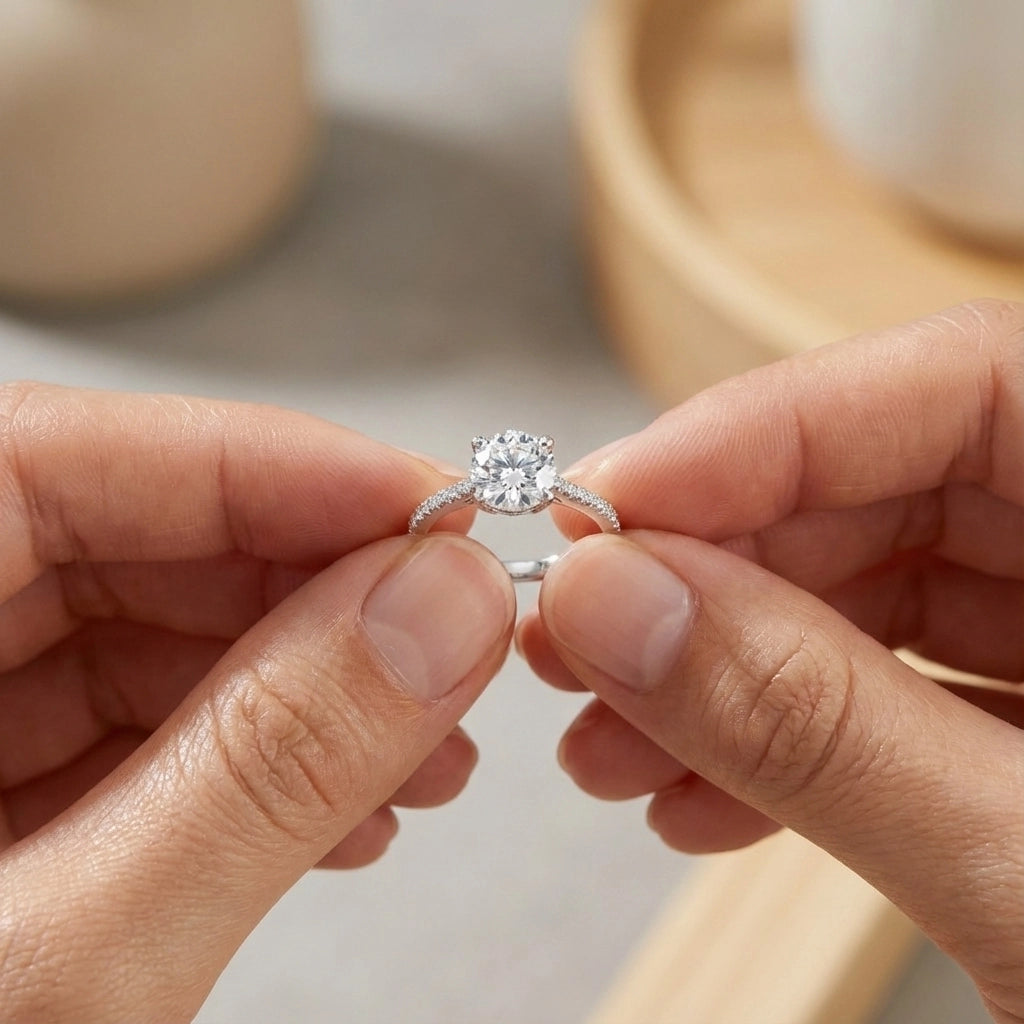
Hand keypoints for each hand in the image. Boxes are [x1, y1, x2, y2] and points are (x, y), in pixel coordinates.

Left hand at [0, 384, 514, 1023]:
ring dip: (305, 681)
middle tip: (458, 638)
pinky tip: (347, 805)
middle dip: (315, 589)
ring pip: (142, 634)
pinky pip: (133, 728)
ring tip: (428, 746)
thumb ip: (268, 766)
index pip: (59, 460)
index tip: (439, 510)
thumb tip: (443, 608)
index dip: (274, 467)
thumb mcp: (67, 977)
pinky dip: (253, 758)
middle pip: (118, 540)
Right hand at [518, 300, 1023, 1021]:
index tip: (611, 504)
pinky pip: (898, 699)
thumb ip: (821, 730)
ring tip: (610, 744)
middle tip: (582, 630)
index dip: (769, 430)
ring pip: (880, 600)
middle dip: (716, 568)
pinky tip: (698, 800)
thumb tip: (615, 605)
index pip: (976, 385)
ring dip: (726, 670)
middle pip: (902, 491)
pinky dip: (786, 746)